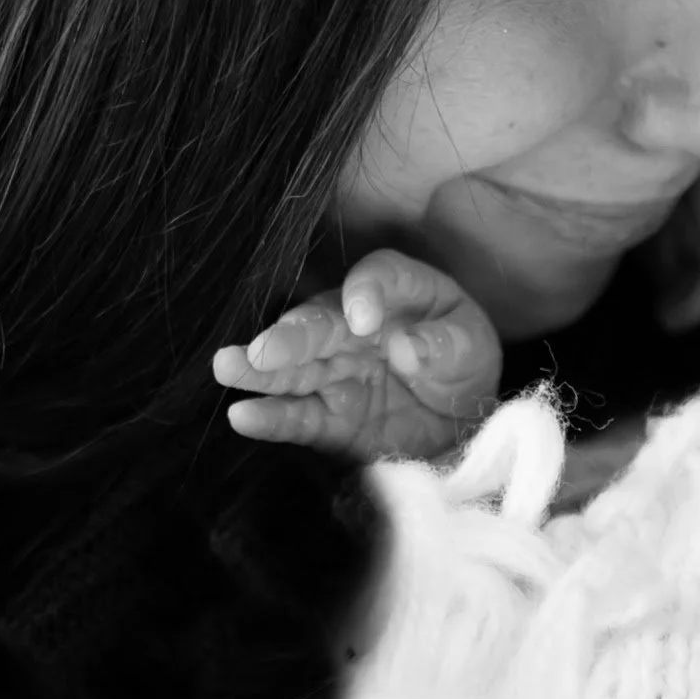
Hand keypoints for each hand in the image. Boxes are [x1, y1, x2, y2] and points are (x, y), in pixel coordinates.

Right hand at [212, 248, 502, 461]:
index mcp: (397, 291)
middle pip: (320, 323)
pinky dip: (271, 417)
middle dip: (291, 336)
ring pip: (295, 368)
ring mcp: (336, 371)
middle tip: (261, 350)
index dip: (366, 294)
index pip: (377, 278)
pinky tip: (243, 415)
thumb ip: (446, 343)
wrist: (459, 420)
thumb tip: (409, 347)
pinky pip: (298, 416)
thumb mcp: (472, 348)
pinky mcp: (328, 418)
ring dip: (261, 371)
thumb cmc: (462, 364)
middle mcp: (355, 326)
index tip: (363, 320)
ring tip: (227, 368)